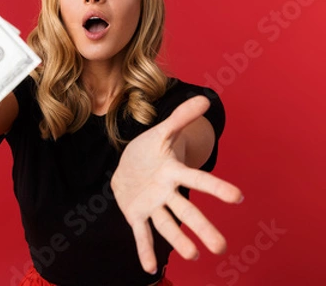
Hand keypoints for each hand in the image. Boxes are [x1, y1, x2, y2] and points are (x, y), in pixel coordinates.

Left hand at [111, 96, 242, 274]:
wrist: (129, 164)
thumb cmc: (149, 150)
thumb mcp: (162, 131)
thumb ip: (180, 118)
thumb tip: (205, 99)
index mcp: (174, 172)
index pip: (198, 180)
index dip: (216, 187)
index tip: (238, 196)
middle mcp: (167, 193)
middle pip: (186, 211)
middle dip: (202, 228)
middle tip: (221, 248)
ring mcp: (152, 205)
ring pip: (166, 224)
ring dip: (178, 240)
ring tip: (194, 257)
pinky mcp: (136, 214)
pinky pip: (141, 233)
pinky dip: (144, 249)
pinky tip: (148, 268)